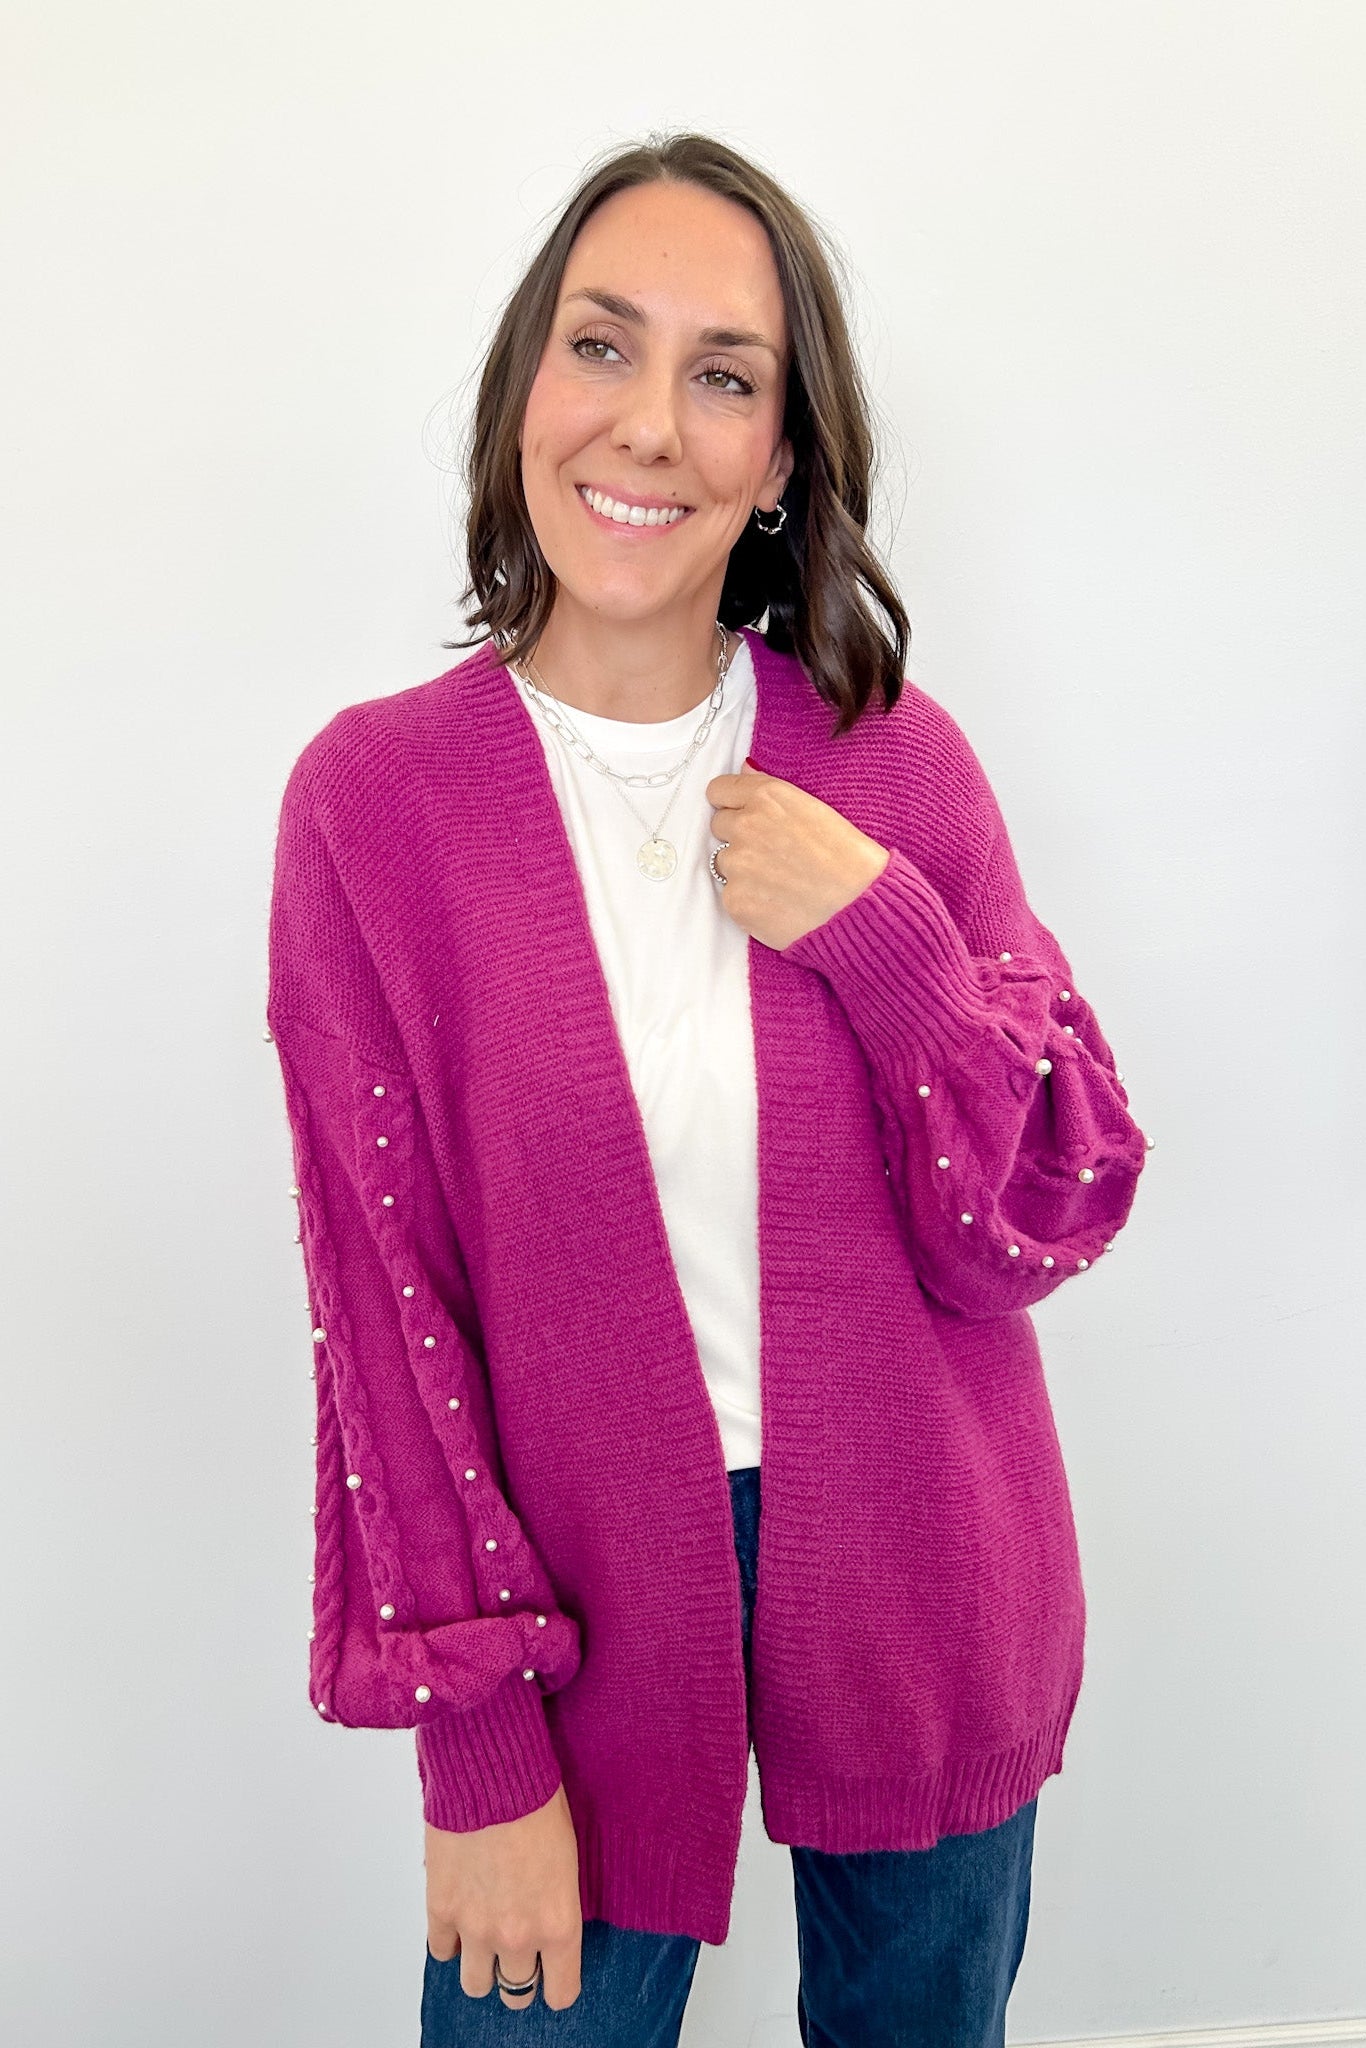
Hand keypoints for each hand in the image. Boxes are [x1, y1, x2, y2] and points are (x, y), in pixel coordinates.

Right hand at [424, 1782, 582, 2010]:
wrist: (492, 1771)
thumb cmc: (538, 1800)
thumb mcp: (568, 1856)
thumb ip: (555, 1902)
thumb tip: (544, 1920)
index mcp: (559, 1924)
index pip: (561, 1992)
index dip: (557, 1985)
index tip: (553, 1975)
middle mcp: (518, 1937)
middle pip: (517, 1993)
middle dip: (519, 1976)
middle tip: (516, 1953)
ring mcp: (475, 1928)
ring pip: (476, 1984)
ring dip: (481, 1965)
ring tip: (484, 1941)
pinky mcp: (441, 1909)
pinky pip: (441, 1950)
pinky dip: (450, 1939)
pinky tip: (459, 1916)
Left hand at [704, 759, 889, 950]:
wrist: (859, 907)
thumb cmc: (850, 858)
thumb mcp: (817, 808)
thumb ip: (771, 788)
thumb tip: (745, 769)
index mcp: (767, 796)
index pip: (719, 790)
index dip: (731, 803)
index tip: (743, 814)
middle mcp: (745, 825)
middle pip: (719, 825)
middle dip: (739, 836)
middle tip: (773, 853)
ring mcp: (736, 865)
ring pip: (724, 862)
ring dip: (743, 869)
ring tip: (779, 880)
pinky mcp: (735, 900)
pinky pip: (731, 895)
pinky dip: (749, 899)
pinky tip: (777, 902)